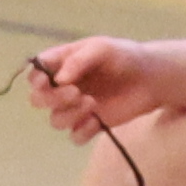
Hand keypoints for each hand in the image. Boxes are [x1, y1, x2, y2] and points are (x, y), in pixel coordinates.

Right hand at [24, 37, 145, 137]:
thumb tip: (58, 80)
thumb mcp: (102, 48)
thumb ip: (78, 60)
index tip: (48, 81)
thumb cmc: (125, 57)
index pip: (34, 74)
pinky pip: (74, 136)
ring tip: (92, 103)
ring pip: (55, 120)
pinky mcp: (91, 124)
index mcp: (61, 65)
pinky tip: (96, 122)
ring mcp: (76, 108)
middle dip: (52, 99)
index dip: (36, 80)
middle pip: (38, 100)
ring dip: (70, 115)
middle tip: (77, 93)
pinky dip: (82, 131)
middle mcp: (63, 87)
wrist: (151, 78)